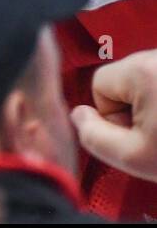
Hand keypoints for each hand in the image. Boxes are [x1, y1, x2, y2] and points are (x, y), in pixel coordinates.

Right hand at [71, 49, 156, 181]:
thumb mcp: (134, 157)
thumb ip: (93, 137)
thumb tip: (78, 116)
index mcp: (141, 69)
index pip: (99, 84)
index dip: (112, 115)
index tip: (139, 133)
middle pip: (123, 80)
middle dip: (133, 107)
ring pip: (146, 79)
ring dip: (154, 103)